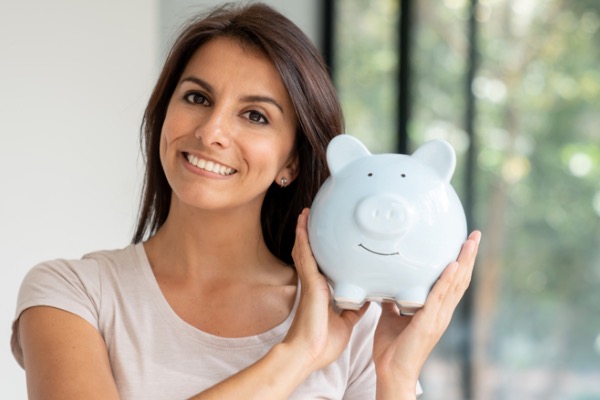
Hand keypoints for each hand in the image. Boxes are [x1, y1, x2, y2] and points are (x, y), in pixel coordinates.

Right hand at [282, 208, 368, 371]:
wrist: (308, 353)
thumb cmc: (322, 343)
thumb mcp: (345, 323)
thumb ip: (353, 310)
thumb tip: (364, 301)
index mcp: (321, 293)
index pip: (319, 267)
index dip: (318, 253)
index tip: (323, 242)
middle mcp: (313, 284)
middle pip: (310, 254)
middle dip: (309, 237)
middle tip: (310, 219)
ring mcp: (310, 282)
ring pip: (305, 250)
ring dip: (304, 232)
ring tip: (305, 215)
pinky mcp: (310, 283)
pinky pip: (306, 256)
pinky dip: (303, 239)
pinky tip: (303, 226)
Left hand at [373, 231, 481, 394]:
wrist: (391, 371)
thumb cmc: (392, 347)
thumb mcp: (391, 316)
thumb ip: (393, 301)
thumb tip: (387, 286)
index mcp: (436, 310)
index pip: (453, 281)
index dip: (461, 262)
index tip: (465, 242)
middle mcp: (442, 312)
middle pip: (461, 279)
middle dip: (469, 256)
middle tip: (475, 234)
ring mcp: (438, 318)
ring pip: (456, 285)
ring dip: (464, 261)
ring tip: (470, 242)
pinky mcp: (428, 323)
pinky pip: (439, 297)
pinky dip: (447, 280)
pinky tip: (453, 265)